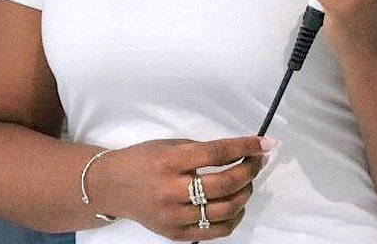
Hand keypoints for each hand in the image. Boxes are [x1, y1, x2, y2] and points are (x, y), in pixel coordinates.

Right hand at [88, 136, 269, 240]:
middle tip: (257, 162)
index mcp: (170, 161)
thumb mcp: (169, 145)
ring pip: (225, 210)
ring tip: (247, 182)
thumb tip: (240, 152)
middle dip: (249, 171)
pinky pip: (215, 230)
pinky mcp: (174, 234)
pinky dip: (233, 217)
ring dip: (245, 194)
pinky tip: (236, 204)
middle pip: (224, 184)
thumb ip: (201, 151)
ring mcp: (173, 216)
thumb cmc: (142, 160)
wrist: (112, 186)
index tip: (265, 143)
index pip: (217, 153)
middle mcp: (171, 190)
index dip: (245, 147)